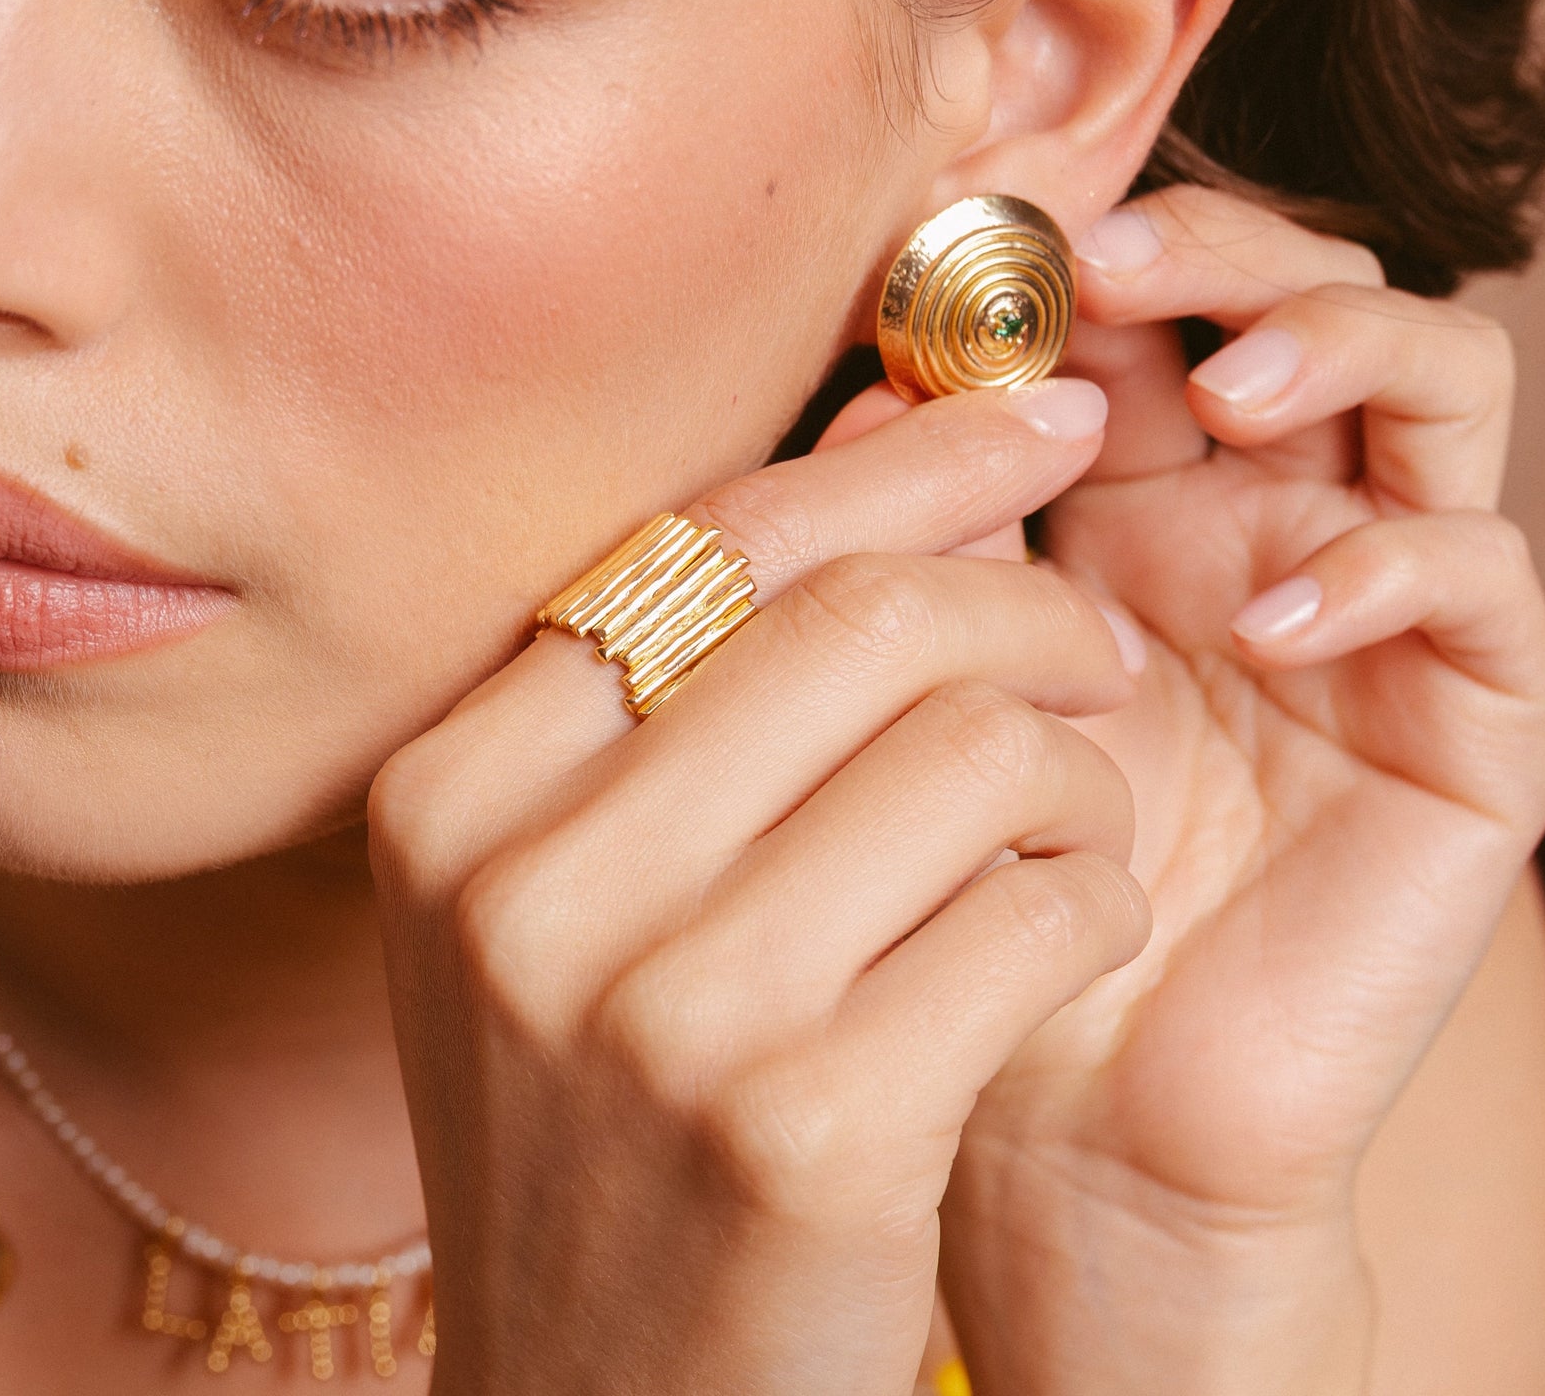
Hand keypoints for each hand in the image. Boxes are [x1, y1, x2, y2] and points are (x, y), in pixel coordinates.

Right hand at [367, 383, 1150, 1394]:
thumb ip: (702, 692)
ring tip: (1068, 821)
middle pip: (854, 618)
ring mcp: (656, 1009)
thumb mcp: (583, 898)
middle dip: (1022, 600)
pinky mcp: (805, 1129)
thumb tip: (908, 457)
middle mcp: (525, 882)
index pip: (710, 540)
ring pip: (969, 750)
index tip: (1033, 416)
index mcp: (450, 792)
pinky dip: (1089, 894)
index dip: (898, 456)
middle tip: (1094, 641)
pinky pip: (1034, 908)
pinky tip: (1066, 930)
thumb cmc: (619, 1120)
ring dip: (1068, 769)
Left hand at [931, 186, 1544, 1391]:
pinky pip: (1475, 575)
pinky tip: (1266, 621)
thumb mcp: (937, 685)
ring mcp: (1381, 609)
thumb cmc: (972, 884)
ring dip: (1336, 346)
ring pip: (1436, 382)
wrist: (1064, 1105)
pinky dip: (1383, 562)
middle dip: (1225, 250)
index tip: (987, 251)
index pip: (1159, 307)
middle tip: (1116, 267)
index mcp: (1132, 503)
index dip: (1094, 255)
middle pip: (1308, 295)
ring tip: (1222, 392)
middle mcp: (1268, 526)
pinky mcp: (1468, 720)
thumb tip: (877, 385)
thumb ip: (925, 540)